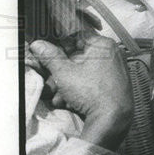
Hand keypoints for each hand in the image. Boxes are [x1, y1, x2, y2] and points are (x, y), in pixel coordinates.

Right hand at [27, 35, 133, 150]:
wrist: (112, 118)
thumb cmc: (90, 91)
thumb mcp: (64, 73)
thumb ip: (50, 56)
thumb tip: (38, 44)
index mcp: (103, 45)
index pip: (78, 37)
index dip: (60, 44)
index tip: (48, 53)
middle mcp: (112, 54)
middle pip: (79, 57)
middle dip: (61, 72)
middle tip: (51, 83)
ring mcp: (115, 69)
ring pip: (84, 72)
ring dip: (68, 84)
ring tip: (59, 97)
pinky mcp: (115, 84)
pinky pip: (94, 81)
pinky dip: (81, 90)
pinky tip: (69, 102)